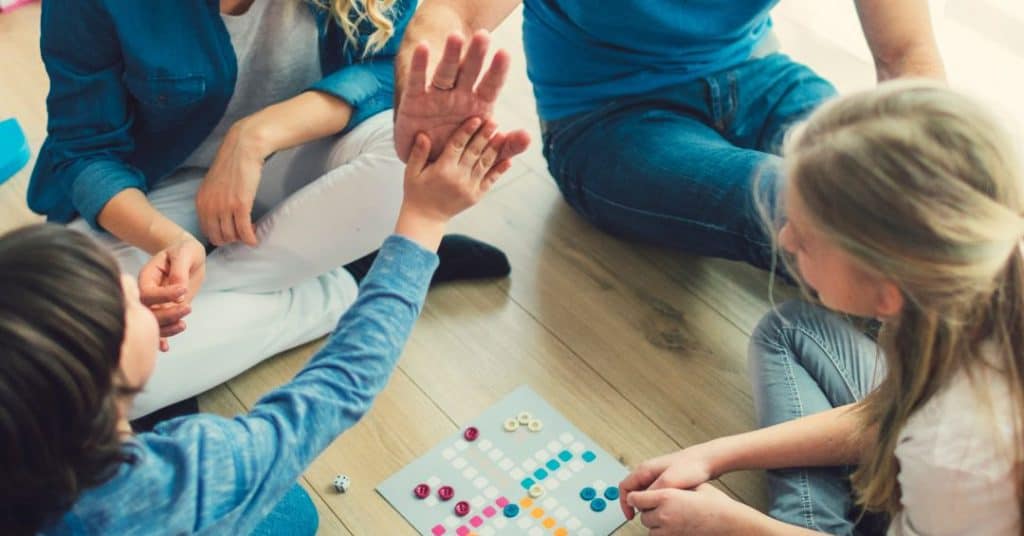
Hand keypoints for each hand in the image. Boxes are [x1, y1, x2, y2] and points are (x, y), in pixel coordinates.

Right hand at [138, 233, 206, 350]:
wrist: (188, 256)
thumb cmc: (184, 251)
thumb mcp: (184, 254)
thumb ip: (179, 271)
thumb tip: (178, 291)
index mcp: (147, 277)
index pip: (148, 292)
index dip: (163, 295)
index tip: (182, 290)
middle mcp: (148, 293)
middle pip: (147, 311)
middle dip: (166, 315)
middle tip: (187, 309)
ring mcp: (156, 304)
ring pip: (153, 322)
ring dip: (166, 329)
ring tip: (183, 325)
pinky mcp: (166, 311)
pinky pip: (160, 327)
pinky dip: (162, 338)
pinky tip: (166, 348)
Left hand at [196, 120, 266, 246]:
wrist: (242, 149)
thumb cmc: (231, 164)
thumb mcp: (213, 184)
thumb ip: (212, 201)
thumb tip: (219, 217)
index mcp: (201, 202)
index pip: (206, 231)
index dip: (220, 235)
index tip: (230, 233)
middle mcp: (209, 207)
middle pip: (218, 237)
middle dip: (231, 239)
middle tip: (241, 234)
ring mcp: (224, 207)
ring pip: (232, 236)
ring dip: (242, 238)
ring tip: (249, 233)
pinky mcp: (240, 205)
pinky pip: (244, 230)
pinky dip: (250, 238)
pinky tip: (255, 239)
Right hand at [395, 31, 530, 163]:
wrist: (428, 167)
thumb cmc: (458, 153)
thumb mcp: (482, 155)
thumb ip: (504, 147)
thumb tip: (527, 136)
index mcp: (478, 106)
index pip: (491, 85)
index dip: (497, 71)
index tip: (504, 54)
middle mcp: (459, 96)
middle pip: (469, 72)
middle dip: (476, 55)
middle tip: (483, 36)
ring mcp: (436, 96)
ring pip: (445, 72)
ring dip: (451, 55)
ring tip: (456, 37)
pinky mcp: (414, 101)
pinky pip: (417, 82)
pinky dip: (419, 65)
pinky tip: (423, 47)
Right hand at [397, 116, 512, 247]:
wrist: (427, 218)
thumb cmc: (417, 192)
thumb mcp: (411, 172)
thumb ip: (418, 153)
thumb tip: (423, 135)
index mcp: (442, 169)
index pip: (457, 145)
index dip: (467, 131)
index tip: (476, 119)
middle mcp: (458, 178)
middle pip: (474, 152)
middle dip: (485, 136)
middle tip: (494, 122)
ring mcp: (469, 187)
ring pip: (484, 164)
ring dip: (494, 149)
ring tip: (502, 135)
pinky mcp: (476, 195)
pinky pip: (490, 180)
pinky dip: (500, 170)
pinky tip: (508, 160)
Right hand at [620, 446, 716, 518]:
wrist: (707, 460)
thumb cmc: (691, 466)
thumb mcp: (669, 482)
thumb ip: (652, 492)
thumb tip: (640, 502)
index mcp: (645, 469)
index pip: (624, 487)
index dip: (624, 503)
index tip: (630, 516)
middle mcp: (648, 471)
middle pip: (633, 491)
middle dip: (637, 505)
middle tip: (646, 516)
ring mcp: (657, 474)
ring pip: (644, 493)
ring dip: (648, 504)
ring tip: (657, 511)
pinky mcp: (666, 479)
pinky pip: (654, 493)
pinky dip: (656, 501)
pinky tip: (666, 506)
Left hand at [627, 484, 765, 535]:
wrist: (729, 523)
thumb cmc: (716, 505)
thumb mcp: (695, 487)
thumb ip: (676, 487)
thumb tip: (666, 486)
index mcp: (667, 497)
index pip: (637, 498)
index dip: (636, 497)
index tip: (637, 498)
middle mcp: (664, 515)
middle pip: (643, 515)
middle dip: (648, 511)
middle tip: (658, 507)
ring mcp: (669, 531)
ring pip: (650, 529)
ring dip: (654, 524)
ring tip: (667, 517)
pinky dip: (661, 533)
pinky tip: (671, 527)